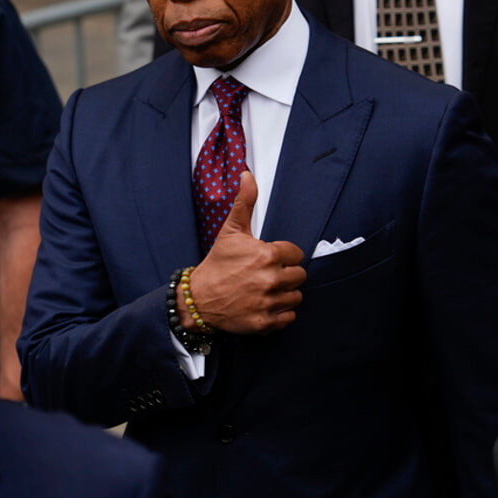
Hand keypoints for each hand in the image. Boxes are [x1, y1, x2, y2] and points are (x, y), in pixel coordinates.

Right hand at [184, 171, 304, 333]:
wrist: (198, 299)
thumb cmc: (217, 264)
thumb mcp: (231, 230)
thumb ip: (244, 202)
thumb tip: (247, 175)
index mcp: (268, 255)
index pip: (296, 255)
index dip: (283, 256)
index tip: (269, 260)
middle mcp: (271, 279)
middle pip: (299, 276)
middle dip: (286, 275)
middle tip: (266, 276)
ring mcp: (268, 302)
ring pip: (296, 297)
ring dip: (284, 294)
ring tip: (265, 290)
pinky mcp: (265, 323)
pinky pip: (289, 317)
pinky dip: (280, 314)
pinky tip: (265, 305)